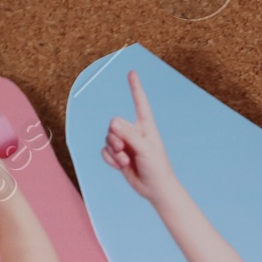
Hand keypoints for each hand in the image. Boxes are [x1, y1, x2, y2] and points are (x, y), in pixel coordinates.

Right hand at [102, 72, 179, 203]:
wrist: (155, 188)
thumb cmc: (157, 167)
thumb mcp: (145, 149)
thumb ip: (128, 135)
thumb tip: (112, 122)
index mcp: (145, 125)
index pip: (139, 102)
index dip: (135, 87)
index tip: (132, 73)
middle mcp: (134, 131)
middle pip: (114, 124)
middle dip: (115, 138)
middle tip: (124, 150)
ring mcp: (126, 143)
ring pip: (108, 138)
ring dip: (113, 151)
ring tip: (125, 160)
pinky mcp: (119, 155)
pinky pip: (105, 150)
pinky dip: (109, 159)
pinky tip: (120, 165)